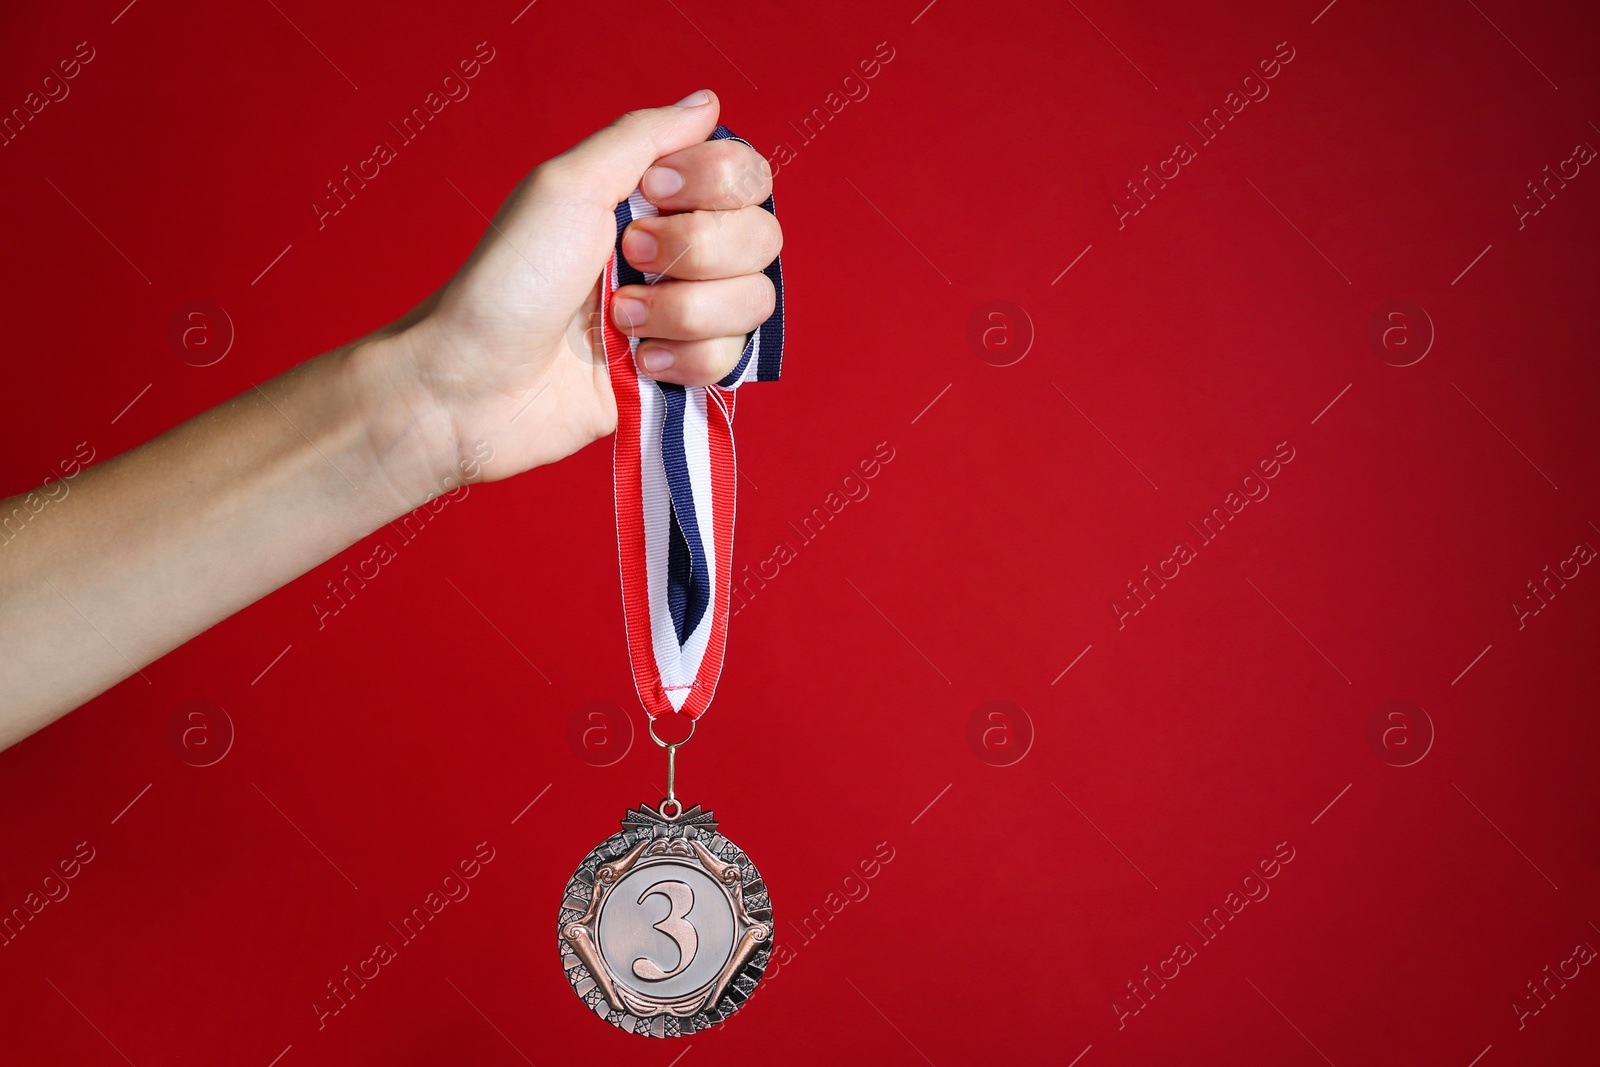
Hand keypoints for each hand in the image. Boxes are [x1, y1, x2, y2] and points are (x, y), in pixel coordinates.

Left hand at [385, 88, 781, 486]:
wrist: (476, 382)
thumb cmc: (508, 280)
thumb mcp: (567, 186)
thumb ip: (642, 137)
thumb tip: (706, 104)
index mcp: (656, 199)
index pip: (746, 174)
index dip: (715, 184)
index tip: (654, 193)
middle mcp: (682, 252)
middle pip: (762, 237)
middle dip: (694, 252)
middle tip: (627, 260)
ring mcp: (687, 315)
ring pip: (754, 301)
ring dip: (683, 313)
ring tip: (620, 323)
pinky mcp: (684, 373)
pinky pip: (731, 360)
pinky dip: (682, 361)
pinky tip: (634, 364)